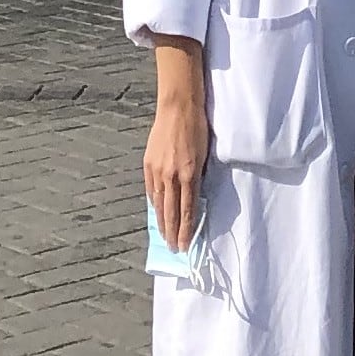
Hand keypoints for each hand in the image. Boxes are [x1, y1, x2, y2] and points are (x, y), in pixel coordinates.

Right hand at [144, 37, 210, 249]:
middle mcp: (171, 175)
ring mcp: (157, 170)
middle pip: (171, 212)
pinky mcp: (148, 164)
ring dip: (162, 222)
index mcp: (189, 174)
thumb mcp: (205, 155)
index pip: (188, 210)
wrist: (178, 107)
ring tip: (165, 236)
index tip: (186, 245)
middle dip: (173, 232)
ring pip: (158, 203)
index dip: (186, 230)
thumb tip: (197, 197)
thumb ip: (199, 177)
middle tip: (174, 249)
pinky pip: (150, 190)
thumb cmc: (198, 128)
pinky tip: (156, 212)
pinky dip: (154, 204)